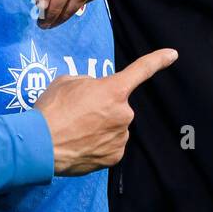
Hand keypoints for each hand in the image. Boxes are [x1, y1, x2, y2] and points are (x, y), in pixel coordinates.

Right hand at [33, 48, 177, 175]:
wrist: (40, 145)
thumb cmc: (52, 109)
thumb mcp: (67, 82)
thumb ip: (89, 82)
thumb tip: (95, 90)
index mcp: (114, 90)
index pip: (142, 69)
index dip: (158, 60)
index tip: (173, 54)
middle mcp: (124, 113)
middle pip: (118, 106)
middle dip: (103, 107)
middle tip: (78, 114)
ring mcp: (121, 137)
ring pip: (115, 127)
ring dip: (100, 127)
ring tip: (75, 130)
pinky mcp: (114, 157)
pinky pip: (111, 145)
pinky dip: (99, 145)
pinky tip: (81, 144)